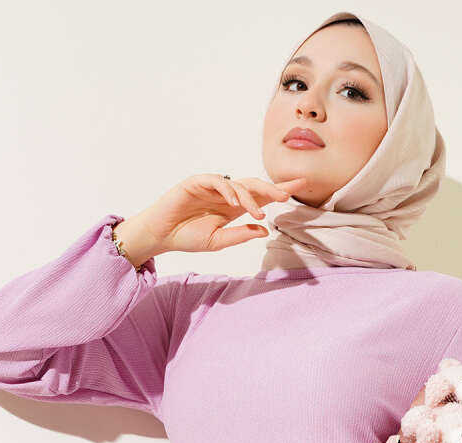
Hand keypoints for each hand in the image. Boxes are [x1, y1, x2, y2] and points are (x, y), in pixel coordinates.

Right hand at [114, 174, 307, 264]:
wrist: (161, 236)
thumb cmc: (187, 237)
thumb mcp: (218, 241)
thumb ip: (240, 235)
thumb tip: (265, 231)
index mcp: (234, 208)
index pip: (261, 197)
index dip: (280, 190)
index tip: (301, 186)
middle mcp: (226, 195)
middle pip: (254, 186)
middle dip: (272, 189)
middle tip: (286, 195)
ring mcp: (211, 187)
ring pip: (238, 184)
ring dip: (250, 198)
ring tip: (258, 213)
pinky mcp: (196, 182)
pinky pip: (216, 181)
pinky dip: (227, 190)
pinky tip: (235, 203)